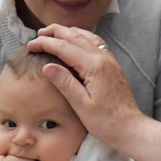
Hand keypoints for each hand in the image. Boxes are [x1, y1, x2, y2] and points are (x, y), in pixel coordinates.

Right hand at [29, 25, 145, 148]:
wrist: (130, 128)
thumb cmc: (106, 122)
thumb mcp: (81, 105)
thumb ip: (65, 83)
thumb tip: (47, 66)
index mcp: (94, 67)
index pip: (64, 48)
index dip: (46, 44)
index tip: (31, 45)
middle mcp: (103, 59)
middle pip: (76, 36)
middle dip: (56, 32)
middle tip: (38, 33)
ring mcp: (110, 61)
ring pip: (88, 37)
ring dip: (70, 32)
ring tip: (54, 33)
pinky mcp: (113, 66)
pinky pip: (96, 44)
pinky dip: (82, 37)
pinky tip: (77, 41)